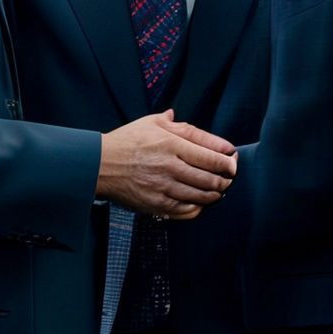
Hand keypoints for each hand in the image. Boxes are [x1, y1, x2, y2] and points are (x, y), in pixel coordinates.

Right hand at [96, 110, 236, 217]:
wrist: (99, 165)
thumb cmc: (127, 141)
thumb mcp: (151, 123)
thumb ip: (178, 124)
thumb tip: (201, 129)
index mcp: (171, 143)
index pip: (211, 155)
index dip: (228, 161)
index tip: (233, 160)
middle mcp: (170, 166)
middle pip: (211, 178)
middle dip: (226, 179)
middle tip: (230, 177)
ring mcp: (164, 187)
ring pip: (201, 196)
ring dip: (215, 193)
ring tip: (219, 189)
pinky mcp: (156, 204)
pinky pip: (186, 211)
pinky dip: (198, 208)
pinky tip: (200, 202)